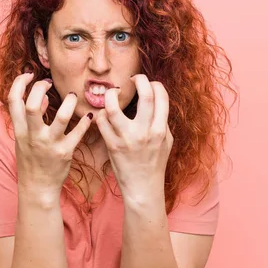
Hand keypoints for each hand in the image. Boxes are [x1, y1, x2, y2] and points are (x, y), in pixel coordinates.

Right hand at [8, 73, 92, 196]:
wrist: (37, 188)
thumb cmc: (31, 161)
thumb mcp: (24, 140)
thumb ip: (31, 119)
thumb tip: (43, 98)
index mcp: (20, 130)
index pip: (13, 101)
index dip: (19, 83)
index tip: (29, 74)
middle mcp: (33, 136)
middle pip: (33, 105)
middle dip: (40, 88)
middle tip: (49, 83)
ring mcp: (49, 144)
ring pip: (61, 117)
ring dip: (69, 102)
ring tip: (73, 96)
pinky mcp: (65, 152)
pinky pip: (78, 133)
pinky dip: (85, 122)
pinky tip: (89, 116)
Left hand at [96, 74, 173, 201]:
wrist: (143, 188)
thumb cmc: (154, 163)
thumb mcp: (166, 142)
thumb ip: (162, 122)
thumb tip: (156, 100)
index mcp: (161, 129)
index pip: (161, 96)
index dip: (154, 84)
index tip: (148, 83)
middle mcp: (146, 132)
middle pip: (144, 95)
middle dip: (139, 80)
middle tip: (133, 79)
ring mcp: (127, 139)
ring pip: (114, 107)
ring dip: (111, 95)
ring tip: (112, 94)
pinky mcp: (112, 146)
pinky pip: (102, 122)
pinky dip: (101, 115)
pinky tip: (104, 115)